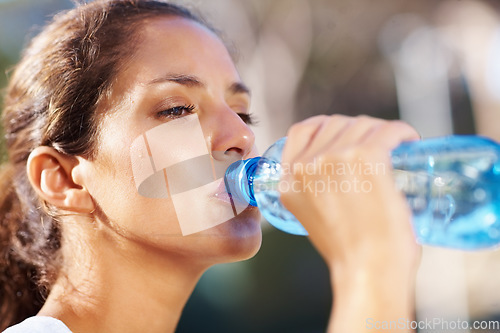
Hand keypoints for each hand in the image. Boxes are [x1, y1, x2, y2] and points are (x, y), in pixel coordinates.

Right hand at [279, 114, 420, 331]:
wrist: (368, 271)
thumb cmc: (348, 252)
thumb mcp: (312, 217)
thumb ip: (314, 190)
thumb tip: (335, 174)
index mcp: (288, 180)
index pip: (302, 130)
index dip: (327, 127)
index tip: (346, 134)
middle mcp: (306, 165)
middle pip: (336, 123)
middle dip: (359, 130)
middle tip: (379, 146)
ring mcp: (334, 158)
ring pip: (363, 124)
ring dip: (382, 132)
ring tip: (397, 148)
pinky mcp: (366, 157)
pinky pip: (388, 130)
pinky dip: (402, 132)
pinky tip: (408, 141)